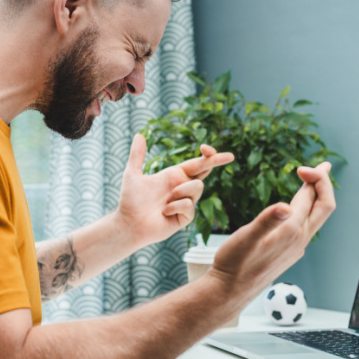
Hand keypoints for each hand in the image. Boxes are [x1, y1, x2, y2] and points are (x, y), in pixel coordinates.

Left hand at [117, 134, 233, 248]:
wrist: (129, 224)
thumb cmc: (130, 200)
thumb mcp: (132, 174)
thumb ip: (137, 155)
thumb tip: (139, 134)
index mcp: (174, 175)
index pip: (197, 163)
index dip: (207, 155)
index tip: (207, 148)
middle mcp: (183, 187)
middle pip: (206, 172)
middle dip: (217, 161)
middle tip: (230, 156)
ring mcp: (186, 202)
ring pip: (197, 188)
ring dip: (181, 191)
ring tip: (164, 201)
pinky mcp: (186, 217)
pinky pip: (189, 205)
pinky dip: (175, 206)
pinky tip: (164, 212)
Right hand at [208, 162, 335, 305]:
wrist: (229, 291)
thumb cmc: (234, 263)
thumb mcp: (246, 237)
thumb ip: (267, 220)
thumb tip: (286, 206)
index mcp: (292, 231)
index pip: (312, 197)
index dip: (312, 177)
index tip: (300, 166)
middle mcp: (299, 240)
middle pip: (324, 207)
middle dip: (324, 184)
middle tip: (323, 166)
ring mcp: (296, 248)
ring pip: (316, 218)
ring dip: (316, 197)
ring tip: (312, 183)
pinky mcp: (289, 253)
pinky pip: (306, 227)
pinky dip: (307, 210)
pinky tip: (296, 209)